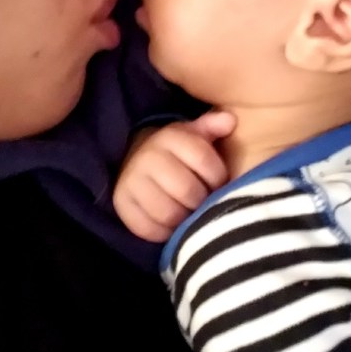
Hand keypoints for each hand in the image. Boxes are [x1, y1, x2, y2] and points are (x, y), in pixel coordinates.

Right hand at [113, 111, 235, 241]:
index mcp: (169, 137)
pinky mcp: (121, 203)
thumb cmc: (178, 154)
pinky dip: (164, 231)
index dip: (217, 177)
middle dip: (201, 200)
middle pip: (187, 191)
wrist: (139, 162)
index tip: (218, 182)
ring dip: (184, 218)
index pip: (204, 160)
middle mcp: (147, 156)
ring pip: (169, 213)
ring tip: (188, 212)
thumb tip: (230, 120)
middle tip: (202, 201)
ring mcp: (131, 180)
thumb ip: (213, 127)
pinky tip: (170, 223)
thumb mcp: (195, 135)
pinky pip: (148, 228)